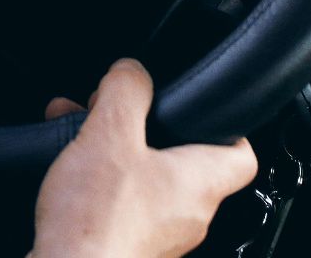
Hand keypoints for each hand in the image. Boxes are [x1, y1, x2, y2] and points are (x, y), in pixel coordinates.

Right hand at [31, 59, 259, 257]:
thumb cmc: (98, 222)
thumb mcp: (109, 134)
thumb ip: (126, 92)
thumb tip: (132, 71)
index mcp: (200, 182)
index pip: (242, 154)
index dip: (227, 127)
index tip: (204, 109)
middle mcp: (189, 215)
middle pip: (183, 162)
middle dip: (146, 131)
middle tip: (118, 114)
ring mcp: (160, 237)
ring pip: (146, 182)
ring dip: (117, 154)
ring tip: (81, 136)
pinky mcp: (129, 249)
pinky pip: (122, 206)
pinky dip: (100, 184)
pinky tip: (68, 172)